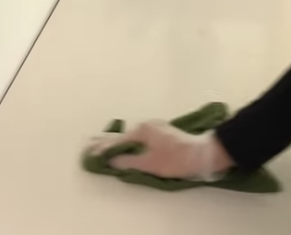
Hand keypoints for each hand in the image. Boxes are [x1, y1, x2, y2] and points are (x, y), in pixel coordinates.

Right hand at [87, 121, 234, 180]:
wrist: (202, 153)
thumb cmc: (175, 158)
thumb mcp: (150, 163)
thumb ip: (129, 161)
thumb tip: (112, 160)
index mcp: (143, 131)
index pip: (117, 142)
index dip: (103, 148)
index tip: (88, 150)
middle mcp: (147, 125)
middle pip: (123, 135)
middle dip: (106, 140)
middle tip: (89, 142)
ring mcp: (156, 127)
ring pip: (131, 134)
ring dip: (117, 139)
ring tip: (102, 142)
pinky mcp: (162, 132)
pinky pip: (139, 135)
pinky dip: (128, 139)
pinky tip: (125, 142)